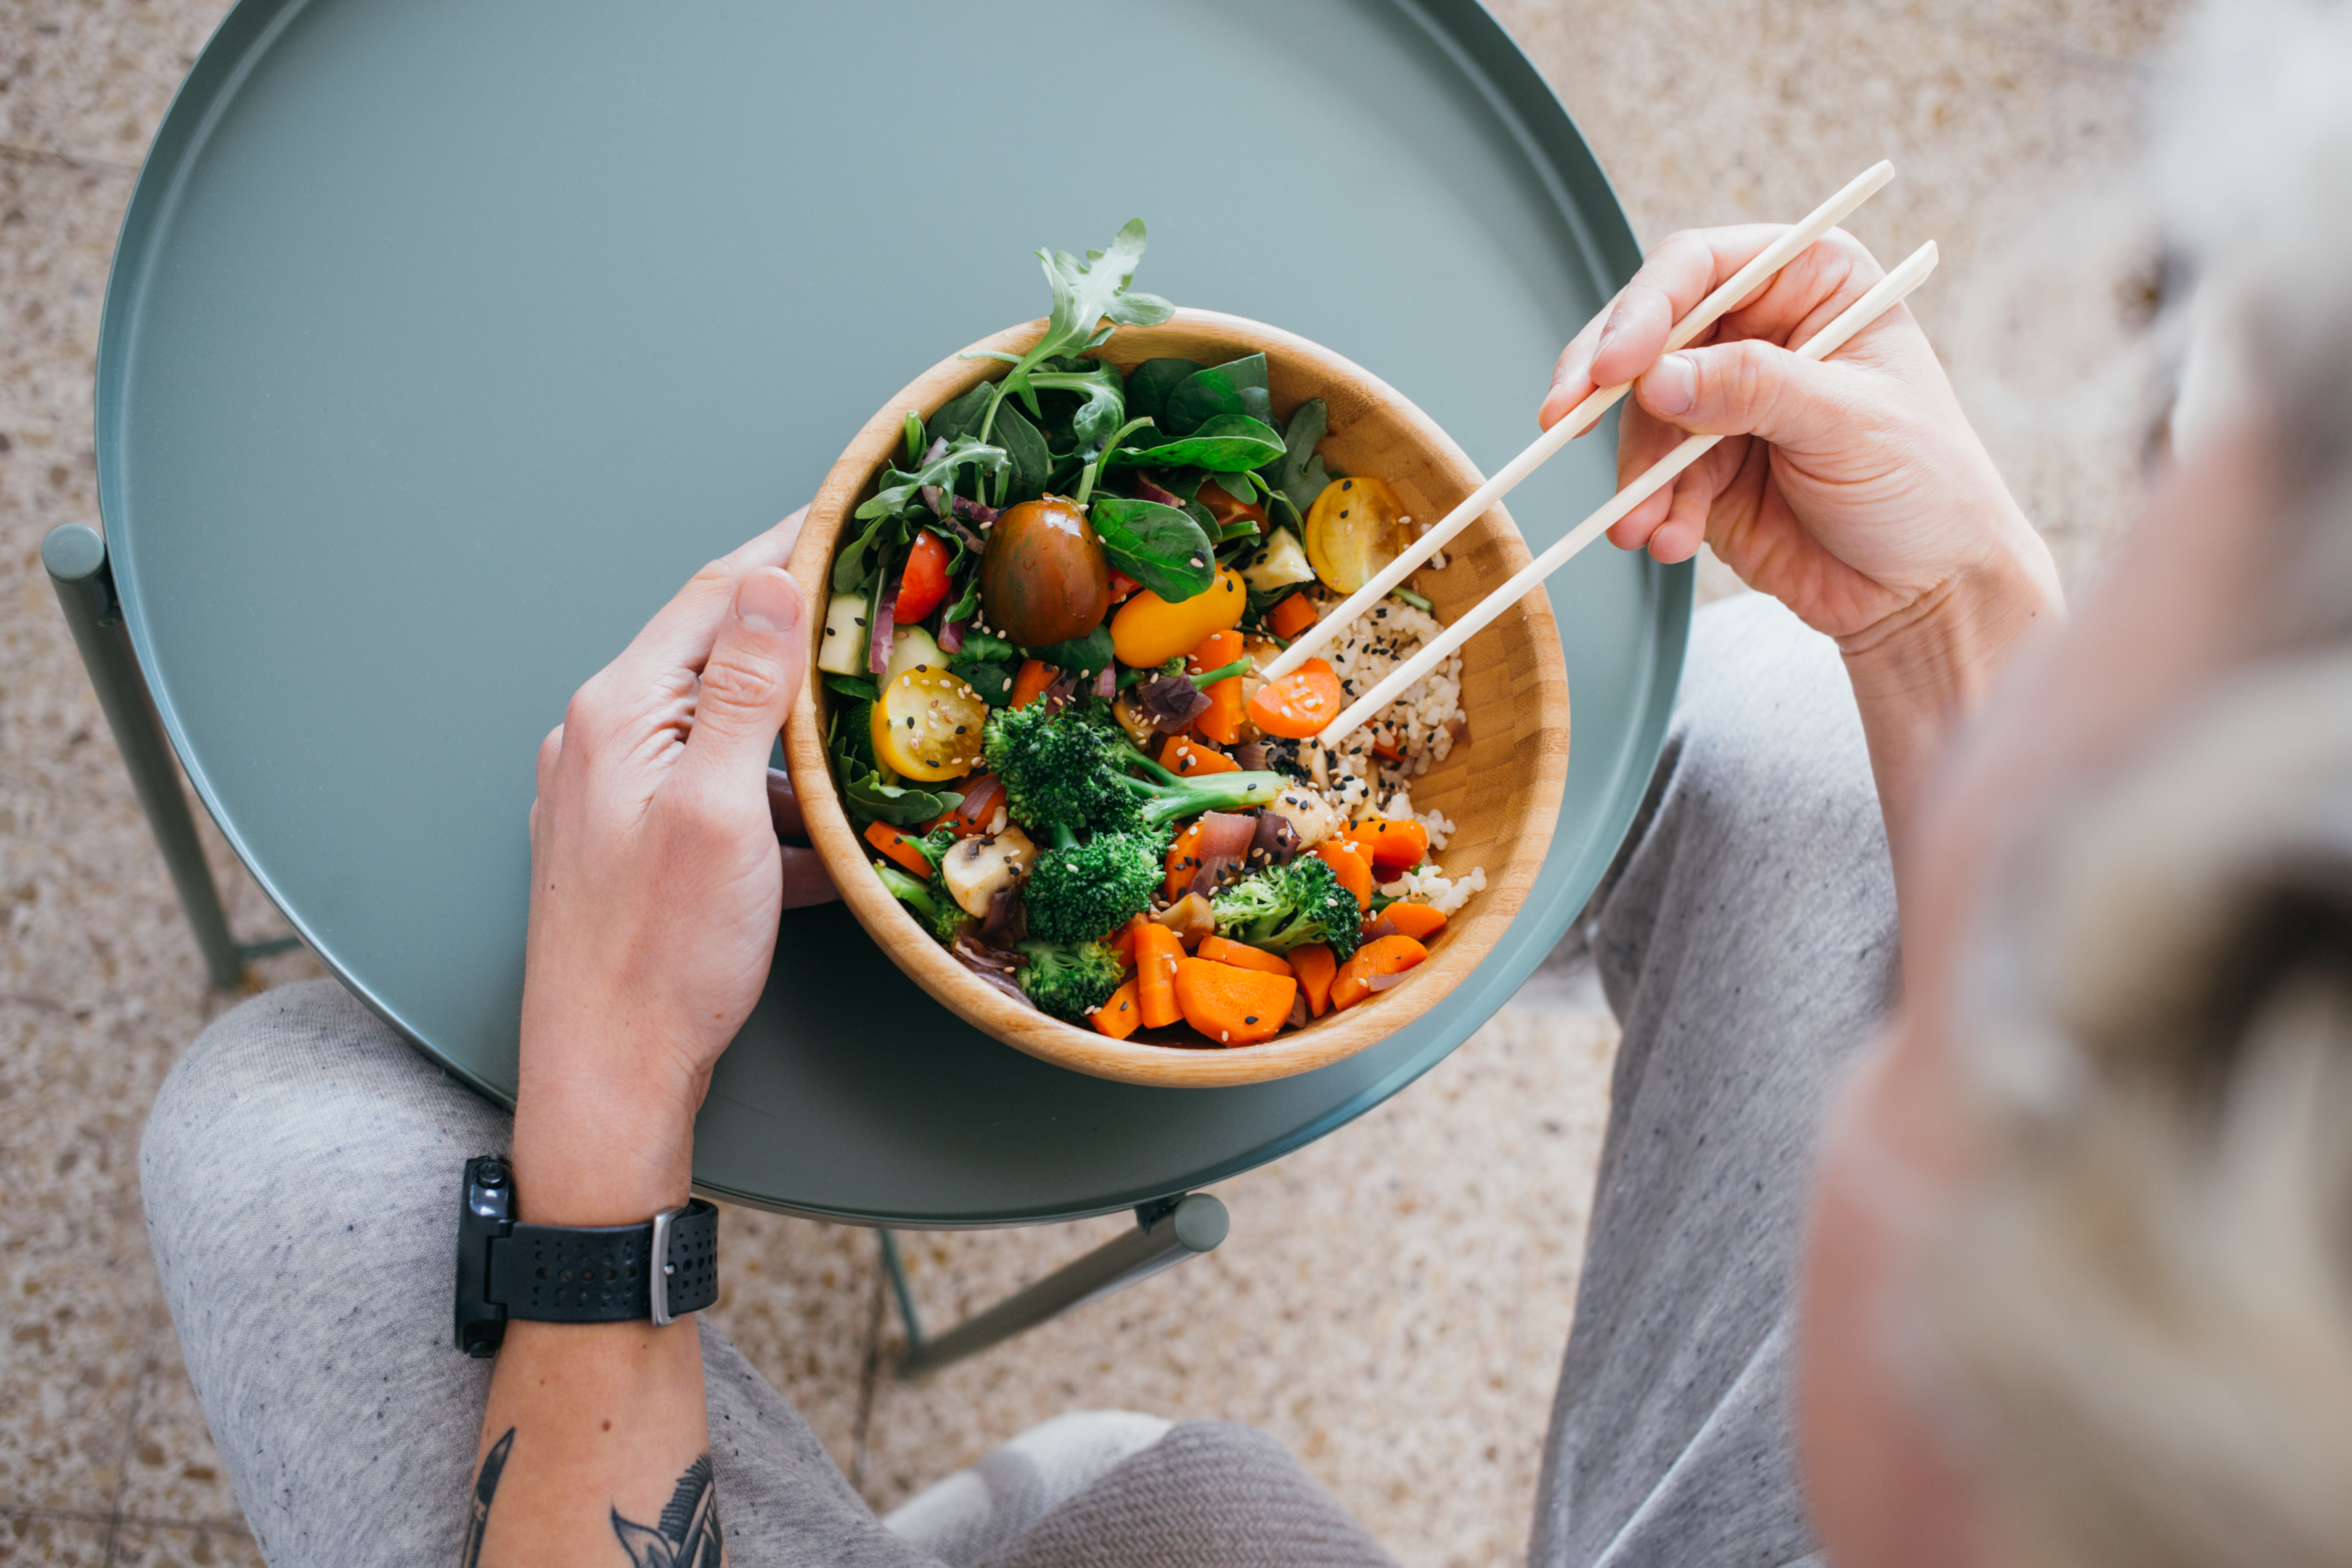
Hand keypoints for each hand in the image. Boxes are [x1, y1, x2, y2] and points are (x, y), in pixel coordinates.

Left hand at [512, 508, 827, 1223]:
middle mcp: (604, 741)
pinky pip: (718, 798)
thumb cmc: (662, 957)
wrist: (608, 1079)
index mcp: (619, 713)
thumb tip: (771, 579)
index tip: (849, 515)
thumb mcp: (721, 810)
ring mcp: (615, 799)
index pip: (716, 594)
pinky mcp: (636, 851)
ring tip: (872, 734)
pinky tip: (826, 839)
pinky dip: (775, 806)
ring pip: (726, 733)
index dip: (787, 547)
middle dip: (802, 636)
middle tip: (881, 612)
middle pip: (719, 657)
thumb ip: (747, 690)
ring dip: (796, 733)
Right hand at [1539, 225, 2059, 651]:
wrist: (1926, 592)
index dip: (1644, 309)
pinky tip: (1666, 541)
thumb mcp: (1848, 423)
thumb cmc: (1925, 487)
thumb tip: (1656, 378)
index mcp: (1809, 283)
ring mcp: (1724, 402)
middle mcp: (1758, 331)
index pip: (1700, 268)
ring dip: (1631, 474)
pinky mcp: (1702, 469)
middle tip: (1565, 423)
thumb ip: (1753, 389)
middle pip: (1648, 332)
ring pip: (1636, 414)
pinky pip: (1646, 478)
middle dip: (1603, 385)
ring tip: (1640, 525)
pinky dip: (1645, 511)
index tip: (1613, 366)